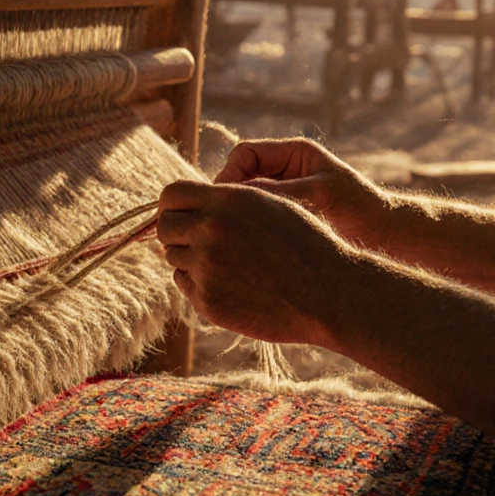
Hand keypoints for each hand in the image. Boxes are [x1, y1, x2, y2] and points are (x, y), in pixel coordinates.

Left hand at [156, 180, 353, 345]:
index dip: (174, 205)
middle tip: (197, 240)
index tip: (183, 214)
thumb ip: (230, 200)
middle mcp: (212, 230)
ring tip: (226, 264)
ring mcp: (207, 268)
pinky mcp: (208, 301)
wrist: (330, 293)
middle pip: (164, 227)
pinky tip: (230, 284)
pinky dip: (200, 283)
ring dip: (190, 258)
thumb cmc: (307, 246)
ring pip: (173, 257)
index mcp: (229, 200)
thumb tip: (191, 201)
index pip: (171, 194)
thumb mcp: (273, 205)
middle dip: (176, 232)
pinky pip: (185, 285)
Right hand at [214, 139, 390, 244]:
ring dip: (239, 214)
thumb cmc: (360, 208)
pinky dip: (249, 228)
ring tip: (236, 234)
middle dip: (230, 197)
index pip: (244, 154)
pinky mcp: (285, 217)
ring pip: (244, 200)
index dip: (230, 174)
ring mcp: (284, 194)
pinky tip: (248, 244)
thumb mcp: (317, 194)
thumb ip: (277, 192)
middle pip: (240, 177)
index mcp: (294, 153)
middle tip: (224, 221)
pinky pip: (256, 218)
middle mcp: (285, 171)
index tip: (226, 200)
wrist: (386, 236)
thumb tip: (233, 195)